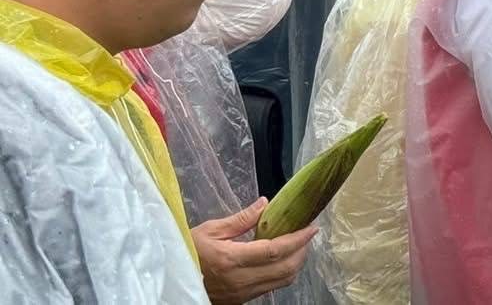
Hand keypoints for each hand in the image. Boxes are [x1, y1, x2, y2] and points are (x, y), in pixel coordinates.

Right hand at [192, 198, 317, 304]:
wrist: (170, 280)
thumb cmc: (187, 250)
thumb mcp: (210, 230)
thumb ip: (241, 219)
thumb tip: (265, 204)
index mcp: (231, 259)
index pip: (275, 251)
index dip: (298, 239)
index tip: (312, 227)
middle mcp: (240, 280)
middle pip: (285, 269)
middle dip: (302, 251)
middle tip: (306, 234)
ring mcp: (241, 294)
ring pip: (282, 281)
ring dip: (295, 263)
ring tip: (297, 245)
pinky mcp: (241, 301)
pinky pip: (270, 287)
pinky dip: (282, 272)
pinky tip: (281, 259)